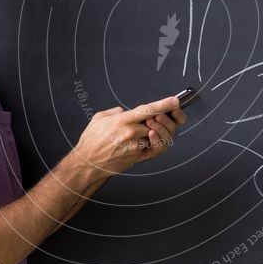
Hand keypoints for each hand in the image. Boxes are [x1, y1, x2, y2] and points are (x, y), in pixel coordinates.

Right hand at [72, 96, 186, 178]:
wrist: (87, 163)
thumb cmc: (92, 141)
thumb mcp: (99, 118)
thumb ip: (116, 112)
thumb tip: (126, 111)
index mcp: (122, 120)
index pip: (148, 110)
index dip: (163, 104)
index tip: (174, 100)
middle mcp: (130, 132)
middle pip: (154, 123)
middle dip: (153, 122)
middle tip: (146, 122)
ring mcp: (135, 146)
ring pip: (152, 136)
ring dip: (148, 134)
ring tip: (134, 135)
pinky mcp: (136, 156)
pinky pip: (150, 148)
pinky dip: (148, 144)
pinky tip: (140, 143)